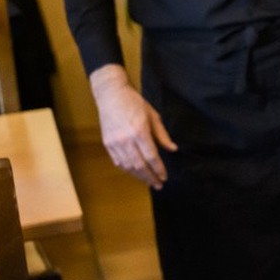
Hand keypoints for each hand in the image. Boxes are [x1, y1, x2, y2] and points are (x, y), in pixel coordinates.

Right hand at [90, 63, 175, 188]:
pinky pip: (117, 161)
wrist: (111, 95)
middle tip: (158, 185)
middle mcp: (126, 139)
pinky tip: (135, 172)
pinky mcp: (107, 143)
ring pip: (127, 166)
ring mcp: (114, 142)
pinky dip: (127, 169)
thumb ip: (162, 135)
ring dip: (138, 176)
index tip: (164, 177)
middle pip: (139, 165)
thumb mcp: (153, 116)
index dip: (159, 169)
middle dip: (150, 177)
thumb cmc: (134, 103)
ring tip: (148, 181)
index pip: (152, 157)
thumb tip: (173, 149)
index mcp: (139, 132)